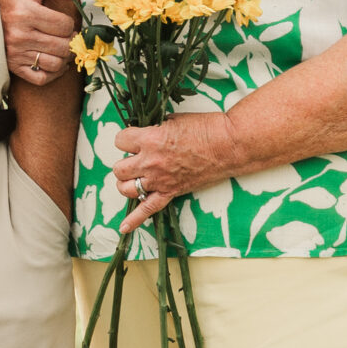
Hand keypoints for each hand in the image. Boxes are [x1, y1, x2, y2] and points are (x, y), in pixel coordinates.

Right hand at [0, 0, 76, 88]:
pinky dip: (53, 74)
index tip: (65, 22)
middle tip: (68, 36)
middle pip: (62, 47)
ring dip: (65, 58)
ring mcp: (16, 53)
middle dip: (70, 42)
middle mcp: (20, 36)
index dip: (70, 24)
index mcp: (26, 13)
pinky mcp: (13, 66)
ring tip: (62, 48)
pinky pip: (41, 78)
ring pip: (55, 64)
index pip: (64, 26)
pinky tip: (54, 63)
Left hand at [114, 116, 236, 234]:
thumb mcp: (174, 120)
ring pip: (126, 188)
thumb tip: (147, 132)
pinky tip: (124, 227)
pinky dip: (135, 220)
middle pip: (119, 168)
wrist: (227, 146)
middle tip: (137, 157)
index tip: (134, 138)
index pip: (120, 140)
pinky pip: (148, 210)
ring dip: (127, 182)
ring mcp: (159, 180)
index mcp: (149, 139)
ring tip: (134, 177)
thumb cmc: (204, 128)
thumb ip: (155, 127)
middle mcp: (150, 162)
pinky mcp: (170, 192)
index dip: (126, 139)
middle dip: (125, 162)